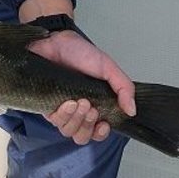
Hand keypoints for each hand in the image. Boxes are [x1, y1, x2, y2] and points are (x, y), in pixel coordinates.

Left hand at [28, 30, 135, 144]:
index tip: (103, 124)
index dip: (100, 133)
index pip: (98, 131)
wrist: (55, 41)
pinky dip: (63, 114)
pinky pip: (55, 122)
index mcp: (95, 103)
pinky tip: (67, 102)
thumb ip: (123, 87)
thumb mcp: (108, 67)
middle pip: (83, 136)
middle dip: (88, 125)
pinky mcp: (46, 105)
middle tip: (91, 107)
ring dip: (77, 120)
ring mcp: (61, 109)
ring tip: (80, 101)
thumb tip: (132, 110)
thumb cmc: (79, 52)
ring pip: (68, 131)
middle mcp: (78, 109)